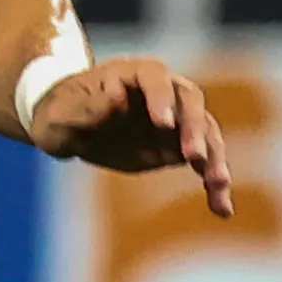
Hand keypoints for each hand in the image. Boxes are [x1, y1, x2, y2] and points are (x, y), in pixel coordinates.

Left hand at [29, 57, 234, 216]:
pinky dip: (214, 183)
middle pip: (190, 101)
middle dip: (195, 128)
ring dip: (214, 158)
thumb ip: (88, 108)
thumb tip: (118, 95)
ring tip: (218, 187)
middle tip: (194, 158)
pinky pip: (204, 161)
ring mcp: (174, 117)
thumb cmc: (59, 114)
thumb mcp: (61, 115)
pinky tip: (221, 208)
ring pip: (205, 132)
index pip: (154, 77)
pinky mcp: (178, 145)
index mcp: (130, 74)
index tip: (163, 124)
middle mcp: (161, 91)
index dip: (161, 97)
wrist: (69, 126)